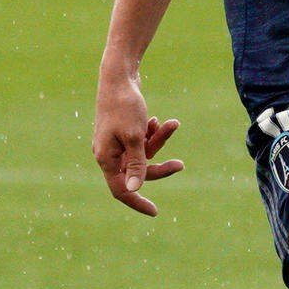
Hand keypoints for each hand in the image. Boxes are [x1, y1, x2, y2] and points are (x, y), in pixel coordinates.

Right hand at [91, 72, 183, 215]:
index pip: (121, 190)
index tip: (155, 212)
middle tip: (181, 165)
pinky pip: (141, 141)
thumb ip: (137, 165)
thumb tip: (135, 190)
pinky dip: (153, 133)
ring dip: (159, 141)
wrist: (119, 75)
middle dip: (160, 166)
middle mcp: (109, 153)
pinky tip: (158, 121)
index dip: (137, 202)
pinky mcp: (123, 130)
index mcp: (106, 158)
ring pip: (143, 153)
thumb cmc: (125, 106)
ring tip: (172, 124)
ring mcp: (115, 142)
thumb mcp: (135, 137)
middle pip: (137, 172)